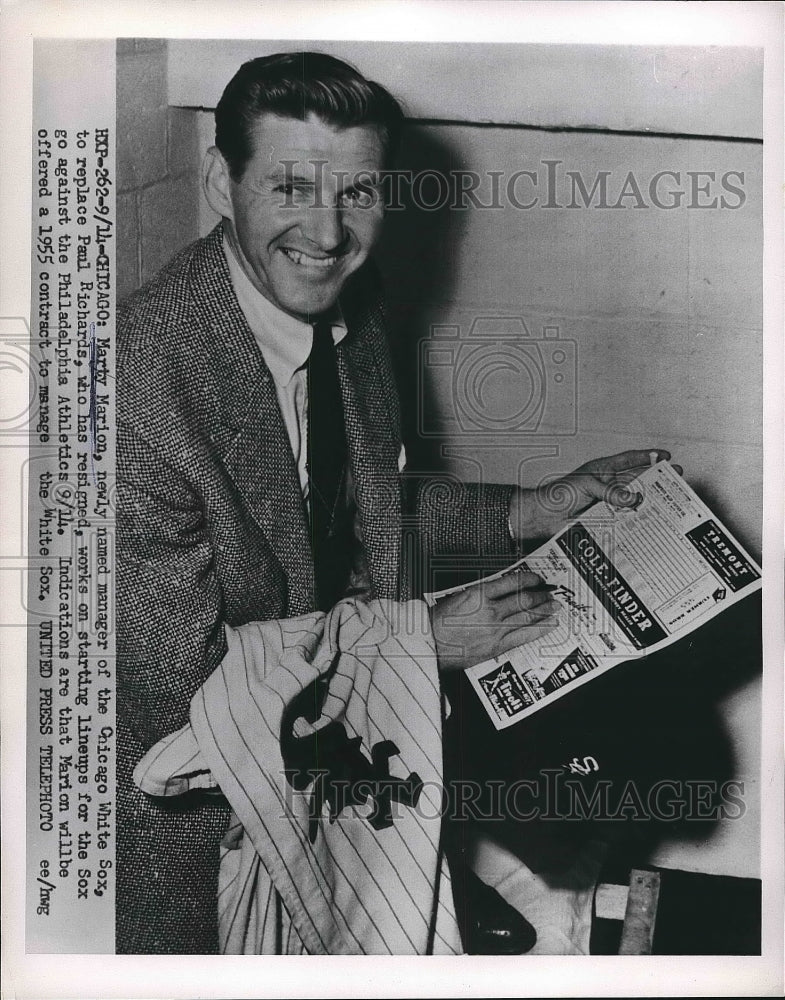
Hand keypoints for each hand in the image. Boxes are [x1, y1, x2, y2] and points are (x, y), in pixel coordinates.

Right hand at [428, 570, 560, 672]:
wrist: (428, 645)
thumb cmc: (437, 623)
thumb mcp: (457, 598)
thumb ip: (480, 594)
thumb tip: (499, 593)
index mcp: (479, 593)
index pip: (512, 582)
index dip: (529, 579)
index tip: (537, 578)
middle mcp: (490, 609)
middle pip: (524, 599)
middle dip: (541, 595)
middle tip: (550, 592)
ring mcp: (495, 628)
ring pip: (527, 616)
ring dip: (544, 610)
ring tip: (555, 606)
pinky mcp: (497, 645)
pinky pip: (524, 635)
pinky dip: (540, 629)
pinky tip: (549, 624)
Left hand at [509, 448, 681, 544]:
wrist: (543, 516)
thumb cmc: (558, 494)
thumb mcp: (587, 486)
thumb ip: (611, 492)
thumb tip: (633, 498)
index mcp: (603, 469)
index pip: (630, 459)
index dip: (648, 456)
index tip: (665, 456)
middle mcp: (608, 483)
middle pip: (637, 478)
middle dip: (656, 477)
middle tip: (676, 478)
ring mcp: (607, 501)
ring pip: (633, 498)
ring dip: (649, 498)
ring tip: (668, 500)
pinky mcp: (605, 517)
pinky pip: (625, 516)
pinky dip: (636, 517)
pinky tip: (649, 518)